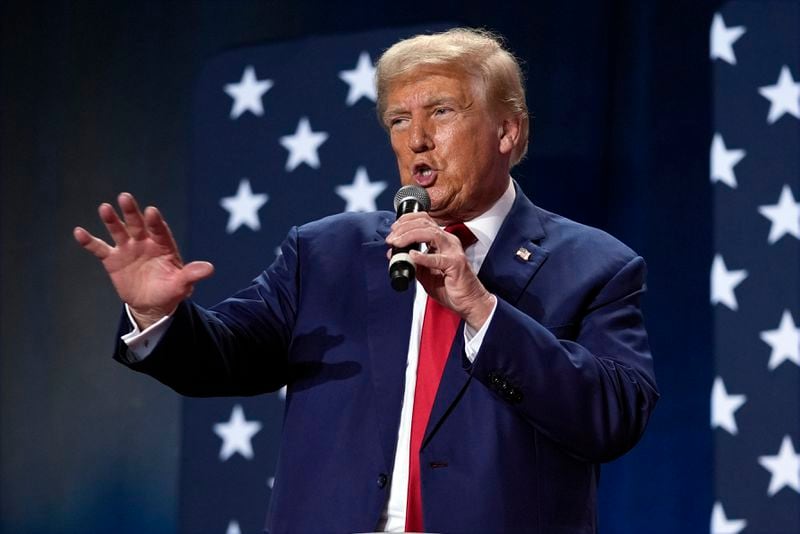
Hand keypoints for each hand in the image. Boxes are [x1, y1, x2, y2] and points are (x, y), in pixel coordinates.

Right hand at [73, 192, 213, 328]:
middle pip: (137, 224)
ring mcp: (128, 249)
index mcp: (163, 245)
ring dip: (111, 220)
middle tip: (125, 197)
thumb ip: (192, 274)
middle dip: (131, 212)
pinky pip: (99, 248)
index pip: (159, 230)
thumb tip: (210, 268)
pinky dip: (89, 241)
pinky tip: (79, 232)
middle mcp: (144, 242)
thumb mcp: (182, 284)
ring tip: (104, 208)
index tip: (152, 212)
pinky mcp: (113, 259)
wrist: (152, 303)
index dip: (155, 222)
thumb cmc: (170, 290)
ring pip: (118, 231)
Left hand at [386, 212, 494, 328]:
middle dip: (404, 228)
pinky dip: (423, 256)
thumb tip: (394, 254)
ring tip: (398, 243)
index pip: (424, 220)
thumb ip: (411, 262)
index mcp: (442, 240)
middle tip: (392, 238)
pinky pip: (437, 258)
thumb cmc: (451, 287)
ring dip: (410, 236)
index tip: (394, 228)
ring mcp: (453, 251)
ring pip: (430, 234)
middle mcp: (448, 241)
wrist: (469, 301)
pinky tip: (412, 256)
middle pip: (425, 223)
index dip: (407, 220)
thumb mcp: (425, 272)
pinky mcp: (455, 264)